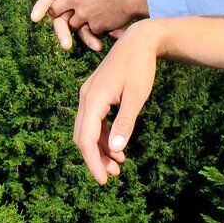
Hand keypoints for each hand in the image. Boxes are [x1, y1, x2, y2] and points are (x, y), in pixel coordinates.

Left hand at [30, 0, 158, 50]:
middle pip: (55, 8)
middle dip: (59, 8)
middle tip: (66, 8)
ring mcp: (85, 14)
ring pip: (72, 23)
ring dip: (78, 20)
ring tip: (87, 17)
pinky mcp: (97, 26)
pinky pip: (91, 31)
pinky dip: (95, 28)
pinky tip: (103, 22)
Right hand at [71, 20, 165, 182]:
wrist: (139, 41)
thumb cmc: (140, 67)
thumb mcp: (136, 97)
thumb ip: (125, 123)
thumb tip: (116, 150)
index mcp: (93, 99)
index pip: (87, 139)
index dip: (93, 162)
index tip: (104, 181)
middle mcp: (86, 97)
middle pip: (83, 137)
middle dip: (96, 158)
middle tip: (114, 175)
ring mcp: (89, 95)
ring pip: (87, 130)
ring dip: (101, 148)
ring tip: (120, 163)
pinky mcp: (95, 94)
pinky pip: (94, 121)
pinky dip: (103, 135)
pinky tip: (118, 146)